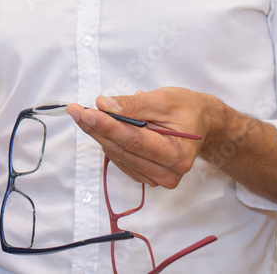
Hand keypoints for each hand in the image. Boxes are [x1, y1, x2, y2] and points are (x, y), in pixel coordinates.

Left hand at [67, 87, 216, 188]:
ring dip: (99, 134)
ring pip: (117, 155)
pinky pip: (119, 159)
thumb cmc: (185, 109)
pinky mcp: (146, 176)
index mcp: (177, 155)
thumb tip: (103, 105)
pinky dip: (108, 142)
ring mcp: (157, 178)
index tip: (84, 112)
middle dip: (96, 128)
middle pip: (122, 149)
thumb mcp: (163, 100)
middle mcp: (168, 173)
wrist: (201, 123)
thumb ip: (132, 105)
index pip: (133, 140)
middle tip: (75, 110)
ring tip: (87, 114)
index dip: (106, 126)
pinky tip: (103, 127)